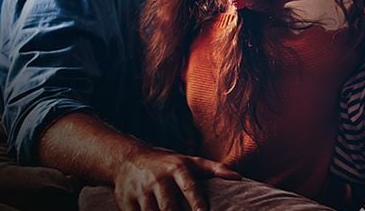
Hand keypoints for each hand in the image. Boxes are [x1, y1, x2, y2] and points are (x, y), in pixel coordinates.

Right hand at [113, 148, 239, 210]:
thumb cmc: (167, 163)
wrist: (128, 159)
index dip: (197, 202)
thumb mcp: (190, 161)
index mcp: (177, 168)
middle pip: (169, 206)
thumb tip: (239, 177)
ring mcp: (140, 191)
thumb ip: (214, 169)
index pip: (189, 187)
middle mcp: (158, 179)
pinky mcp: (126, 202)